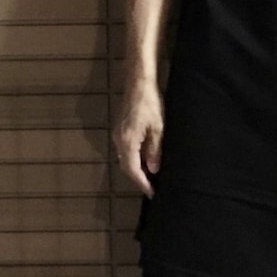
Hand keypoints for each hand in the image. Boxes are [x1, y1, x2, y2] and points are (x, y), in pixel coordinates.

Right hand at [112, 80, 163, 198]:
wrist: (138, 83)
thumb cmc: (150, 103)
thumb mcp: (158, 128)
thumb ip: (155, 150)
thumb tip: (154, 169)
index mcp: (128, 141)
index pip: (133, 170)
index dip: (142, 183)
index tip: (152, 193)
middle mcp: (119, 140)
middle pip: (126, 167)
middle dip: (139, 179)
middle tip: (152, 188)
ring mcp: (117, 134)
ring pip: (125, 158)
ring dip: (136, 169)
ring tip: (151, 177)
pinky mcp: (120, 129)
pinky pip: (126, 149)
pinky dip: (134, 158)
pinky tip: (146, 159)